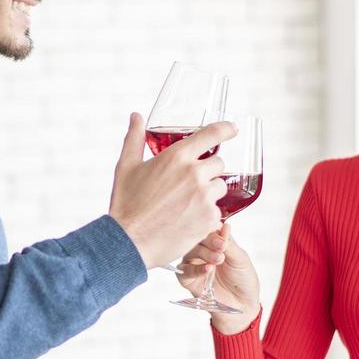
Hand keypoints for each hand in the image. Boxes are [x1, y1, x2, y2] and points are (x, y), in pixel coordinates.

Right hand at [109, 113, 235, 269]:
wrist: (129, 241)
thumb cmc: (126, 204)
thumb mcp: (126, 166)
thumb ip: (135, 138)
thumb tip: (136, 117)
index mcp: (177, 157)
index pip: (211, 134)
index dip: (225, 129)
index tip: (232, 129)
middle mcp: (194, 173)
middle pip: (218, 164)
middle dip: (207, 171)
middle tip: (189, 184)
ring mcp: (204, 197)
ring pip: (219, 187)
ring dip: (209, 192)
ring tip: (187, 203)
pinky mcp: (209, 219)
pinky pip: (217, 211)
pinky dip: (206, 215)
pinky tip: (188, 220)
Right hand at [177, 223, 259, 332]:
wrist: (242, 305)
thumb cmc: (243, 280)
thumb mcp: (240, 259)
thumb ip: (229, 244)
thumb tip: (224, 225)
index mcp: (214, 243)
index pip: (207, 229)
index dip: (212, 230)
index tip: (222, 236)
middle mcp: (202, 251)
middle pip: (196, 238)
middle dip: (208, 241)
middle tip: (221, 247)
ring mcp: (193, 264)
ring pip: (188, 252)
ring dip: (203, 254)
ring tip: (218, 259)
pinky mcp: (187, 280)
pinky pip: (184, 271)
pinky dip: (195, 269)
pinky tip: (208, 269)